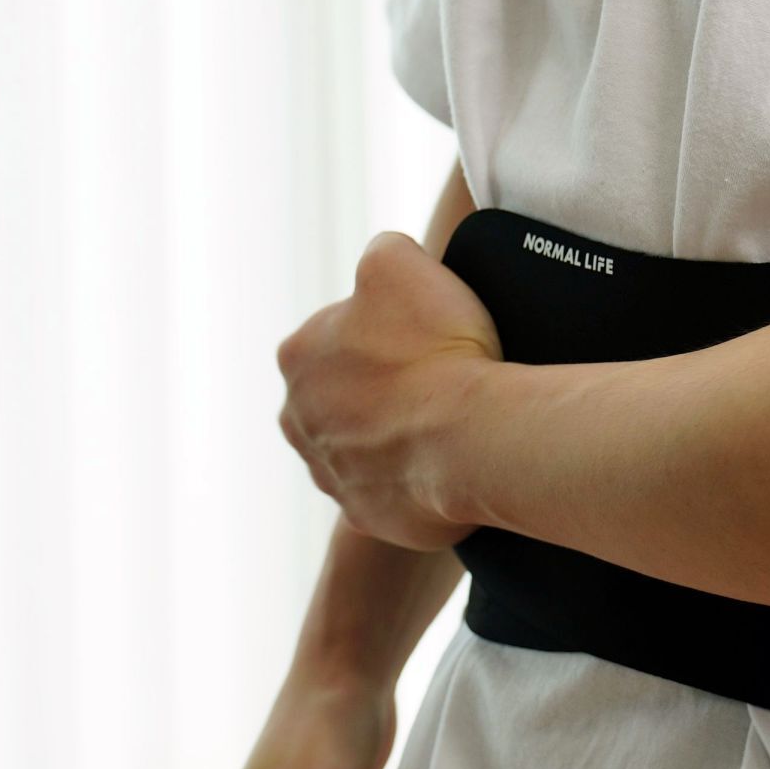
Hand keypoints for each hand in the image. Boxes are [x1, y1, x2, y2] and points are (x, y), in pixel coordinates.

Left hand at [277, 230, 500, 550]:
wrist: (473, 440)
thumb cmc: (437, 349)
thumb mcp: (399, 260)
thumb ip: (378, 252)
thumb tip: (380, 264)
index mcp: (297, 355)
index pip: (339, 332)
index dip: (388, 330)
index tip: (426, 336)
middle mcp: (298, 418)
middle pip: (346, 392)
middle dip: (383, 386)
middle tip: (437, 378)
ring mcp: (328, 473)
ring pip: (363, 442)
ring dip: (395, 432)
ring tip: (445, 420)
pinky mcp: (364, 516)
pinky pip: (389, 488)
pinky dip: (415, 474)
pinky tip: (447, 456)